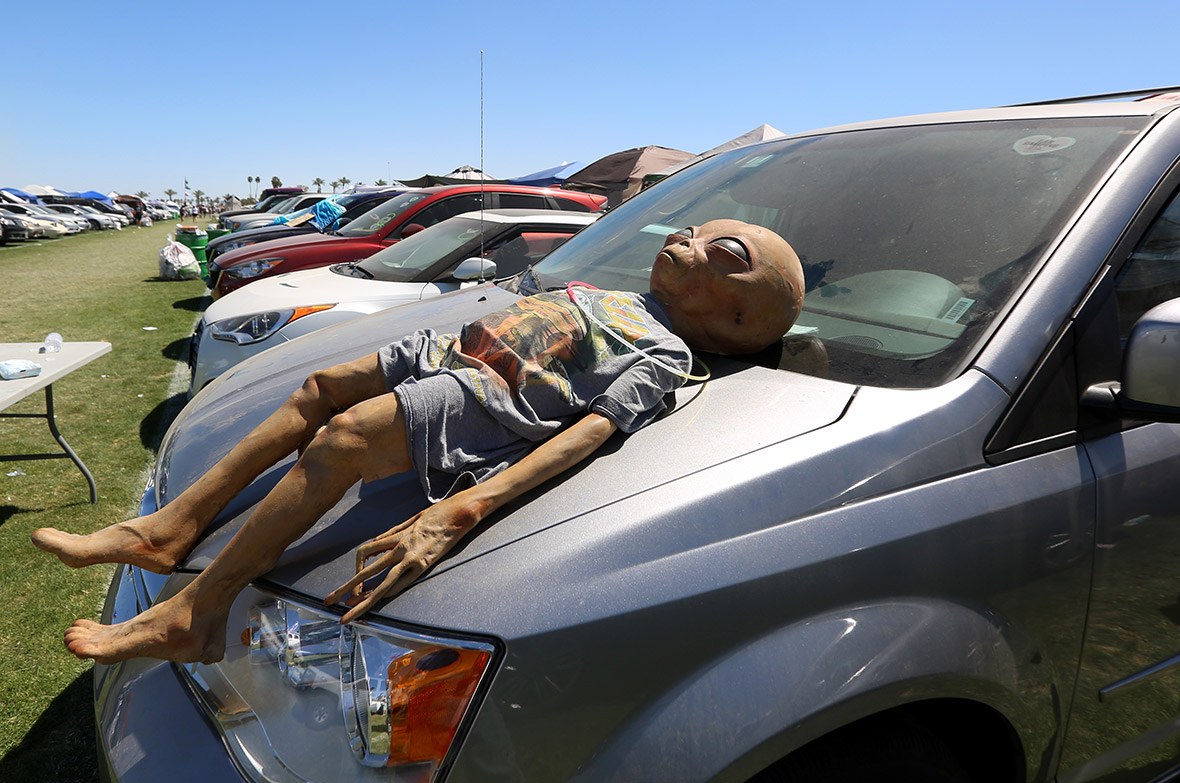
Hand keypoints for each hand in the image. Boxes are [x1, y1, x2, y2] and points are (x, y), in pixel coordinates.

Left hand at [326, 491, 486, 622]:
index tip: (352, 584)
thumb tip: (377, 544)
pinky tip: (376, 604)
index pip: (365, 553)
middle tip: (328, 602)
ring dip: (362, 600)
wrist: (458, 513)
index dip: (355, 569)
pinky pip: (401, 584)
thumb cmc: (436, 515)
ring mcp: (412, 558)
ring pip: (380, 583)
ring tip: (347, 614)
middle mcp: (399, 548)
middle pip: (365, 571)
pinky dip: (386, 595)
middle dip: (345, 588)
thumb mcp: (410, 520)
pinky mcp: (424, 565)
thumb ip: (393, 533)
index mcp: (395, 536)